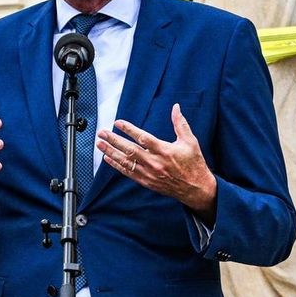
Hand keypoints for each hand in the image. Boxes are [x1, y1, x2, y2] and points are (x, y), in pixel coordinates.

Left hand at [96, 104, 216, 217]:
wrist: (196, 189)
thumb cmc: (194, 164)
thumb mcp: (190, 141)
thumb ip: (180, 124)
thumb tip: (176, 107)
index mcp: (165, 151)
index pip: (143, 138)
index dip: (129, 129)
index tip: (118, 123)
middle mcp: (155, 162)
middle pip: (130, 150)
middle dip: (114, 140)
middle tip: (102, 133)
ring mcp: (149, 173)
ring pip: (126, 162)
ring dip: (111, 152)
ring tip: (100, 144)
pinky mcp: (147, 182)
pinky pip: (128, 173)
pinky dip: (116, 166)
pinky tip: (107, 158)